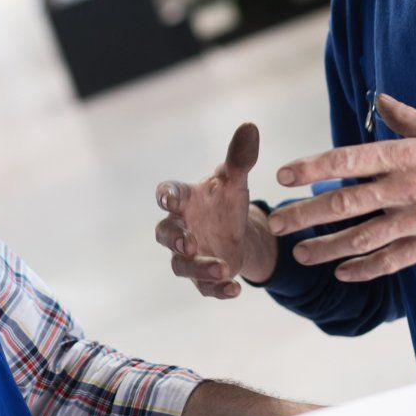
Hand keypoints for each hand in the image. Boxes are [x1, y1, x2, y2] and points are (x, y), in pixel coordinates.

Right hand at [155, 124, 275, 297]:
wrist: (236, 231)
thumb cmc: (226, 200)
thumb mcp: (236, 179)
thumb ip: (240, 156)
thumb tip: (250, 125)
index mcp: (185, 200)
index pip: (167, 194)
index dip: (166, 196)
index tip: (169, 199)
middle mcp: (180, 228)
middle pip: (165, 235)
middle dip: (174, 239)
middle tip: (188, 241)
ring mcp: (189, 255)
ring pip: (182, 265)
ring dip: (199, 268)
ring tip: (222, 268)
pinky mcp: (203, 278)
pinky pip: (204, 288)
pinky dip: (218, 290)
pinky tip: (235, 289)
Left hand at [267, 94, 415, 281]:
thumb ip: (408, 118)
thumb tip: (380, 98)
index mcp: (411, 154)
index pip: (352, 158)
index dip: (314, 166)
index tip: (285, 172)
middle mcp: (412, 187)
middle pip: (349, 202)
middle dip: (307, 213)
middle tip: (276, 222)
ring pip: (366, 237)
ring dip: (328, 247)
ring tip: (300, 254)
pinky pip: (395, 260)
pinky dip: (367, 269)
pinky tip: (342, 274)